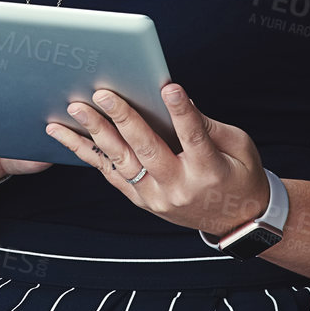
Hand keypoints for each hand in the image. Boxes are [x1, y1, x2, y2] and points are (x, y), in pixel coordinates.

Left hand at [45, 83, 271, 234]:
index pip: (194, 137)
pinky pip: (113, 175)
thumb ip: (208, 125)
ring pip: (122, 163)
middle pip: (148, 149)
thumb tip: (175, 99)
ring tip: (75, 111)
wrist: (236, 222)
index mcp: (209, 171)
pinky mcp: (142, 201)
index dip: (182, 112)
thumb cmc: (239, 175)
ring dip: (96, 134)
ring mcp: (157, 198)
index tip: (169, 88)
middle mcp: (179, 187)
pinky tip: (71, 136)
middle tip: (102, 94)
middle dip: (123, 118)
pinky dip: (90, 154)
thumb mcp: (239, 147)